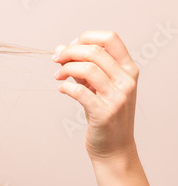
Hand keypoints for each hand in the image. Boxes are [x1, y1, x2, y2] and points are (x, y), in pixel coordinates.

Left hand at [52, 31, 139, 161]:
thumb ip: (81, 67)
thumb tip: (59, 48)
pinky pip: (79, 91)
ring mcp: (118, 97)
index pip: (111, 38)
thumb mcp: (98, 87)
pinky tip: (62, 89)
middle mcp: (127, 81)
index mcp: (129, 69)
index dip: (85, 37)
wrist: (114, 148)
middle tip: (56, 59)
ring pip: (87, 69)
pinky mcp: (104, 113)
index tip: (70, 46)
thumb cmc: (105, 114)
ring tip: (58, 76)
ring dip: (65, 68)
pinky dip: (66, 87)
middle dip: (69, 52)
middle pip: (95, 51)